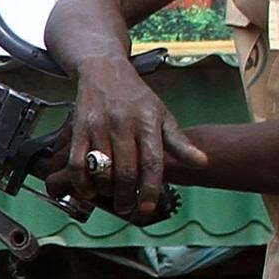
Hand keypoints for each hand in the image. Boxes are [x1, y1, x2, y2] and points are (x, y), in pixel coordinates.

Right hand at [48, 55, 206, 222]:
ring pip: (101, 170)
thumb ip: (179, 143)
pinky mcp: (78, 128)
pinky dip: (82, 182)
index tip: (147, 207)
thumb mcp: (162, 114)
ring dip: (106, 191)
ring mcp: (99, 126)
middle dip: (126, 196)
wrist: (104, 70)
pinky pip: (77, 163)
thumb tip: (202, 163)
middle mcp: (123, 124)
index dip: (149, 188)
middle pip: (125, 171)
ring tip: (112, 197)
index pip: (151, 161)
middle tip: (128, 207)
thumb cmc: (136, 96)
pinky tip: (89, 189)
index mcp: (147, 122)